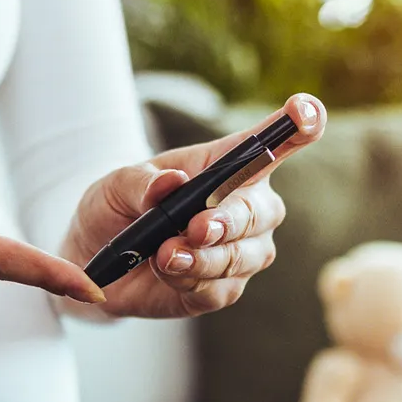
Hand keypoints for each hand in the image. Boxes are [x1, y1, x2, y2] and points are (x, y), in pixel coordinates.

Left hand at [60, 94, 325, 319]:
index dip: (298, 126)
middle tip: (198, 227)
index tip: (306, 112)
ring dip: (206, 257)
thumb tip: (171, 182)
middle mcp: (245, 207)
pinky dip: (191, 280)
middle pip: (261, 212)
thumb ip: (142, 182)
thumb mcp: (115, 185)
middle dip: (231, 221)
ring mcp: (239, 251)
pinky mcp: (221, 289)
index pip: (272, 142)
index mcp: (227, 165)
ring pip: (244, 256)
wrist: (95, 259)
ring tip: (165, 255)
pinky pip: (220, 289)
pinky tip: (166, 271)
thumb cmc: (116, 208)